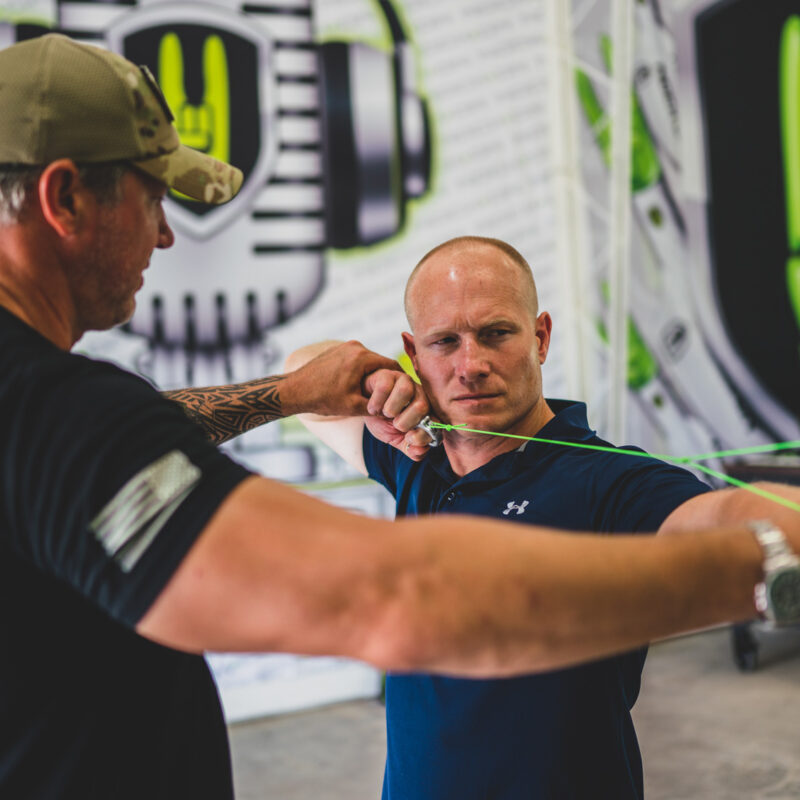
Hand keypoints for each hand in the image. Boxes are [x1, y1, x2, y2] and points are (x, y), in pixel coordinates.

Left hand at [285, 340, 400, 416]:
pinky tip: (357, 386)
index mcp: (361, 357)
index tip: (405, 392)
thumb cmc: (322, 399)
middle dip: (386, 379)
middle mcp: (354, 347)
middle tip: (390, 396)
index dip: (401, 380)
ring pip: (368, 362)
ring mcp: (344, 347)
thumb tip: (395, 409)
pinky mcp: (336, 350)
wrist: (294, 390)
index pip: (392, 366)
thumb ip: (378, 406)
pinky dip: (360, 372)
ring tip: (373, 393)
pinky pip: (356, 360)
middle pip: (381, 362)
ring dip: (372, 375)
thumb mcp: (354, 407)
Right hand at [363, 369, 431, 460]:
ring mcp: (405, 381)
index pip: (435, 423)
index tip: (408, 439)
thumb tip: (420, 452)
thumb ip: (409, 448)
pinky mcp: (388, 374)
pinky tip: (372, 408)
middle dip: (404, 422)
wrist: (363, 408)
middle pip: (421, 406)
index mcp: (427, 412)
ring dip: (390, 409)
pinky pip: (385, 387)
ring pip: (405, 391)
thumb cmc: (383, 421)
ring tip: (383, 413)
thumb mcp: (395, 439)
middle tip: (394, 423)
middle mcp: (420, 394)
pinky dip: (376, 403)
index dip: (422, 435)